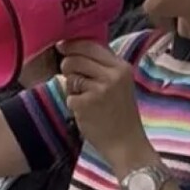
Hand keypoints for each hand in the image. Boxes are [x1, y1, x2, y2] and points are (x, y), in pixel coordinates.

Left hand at [56, 39, 151, 168]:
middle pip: (75, 59)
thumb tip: (74, 48)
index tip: (62, 47)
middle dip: (68, 67)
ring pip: (69, 77)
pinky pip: (68, 96)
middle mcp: (112, 76)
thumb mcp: (121, 83)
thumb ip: (103, 66)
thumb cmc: (120, 113)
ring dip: (72, 87)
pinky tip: (87, 112)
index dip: (72, 45)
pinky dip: (73, 104)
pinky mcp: (86, 104)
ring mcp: (99, 90)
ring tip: (87, 99)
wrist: (127, 144)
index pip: (90, 45)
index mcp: (121, 67)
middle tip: (75, 80)